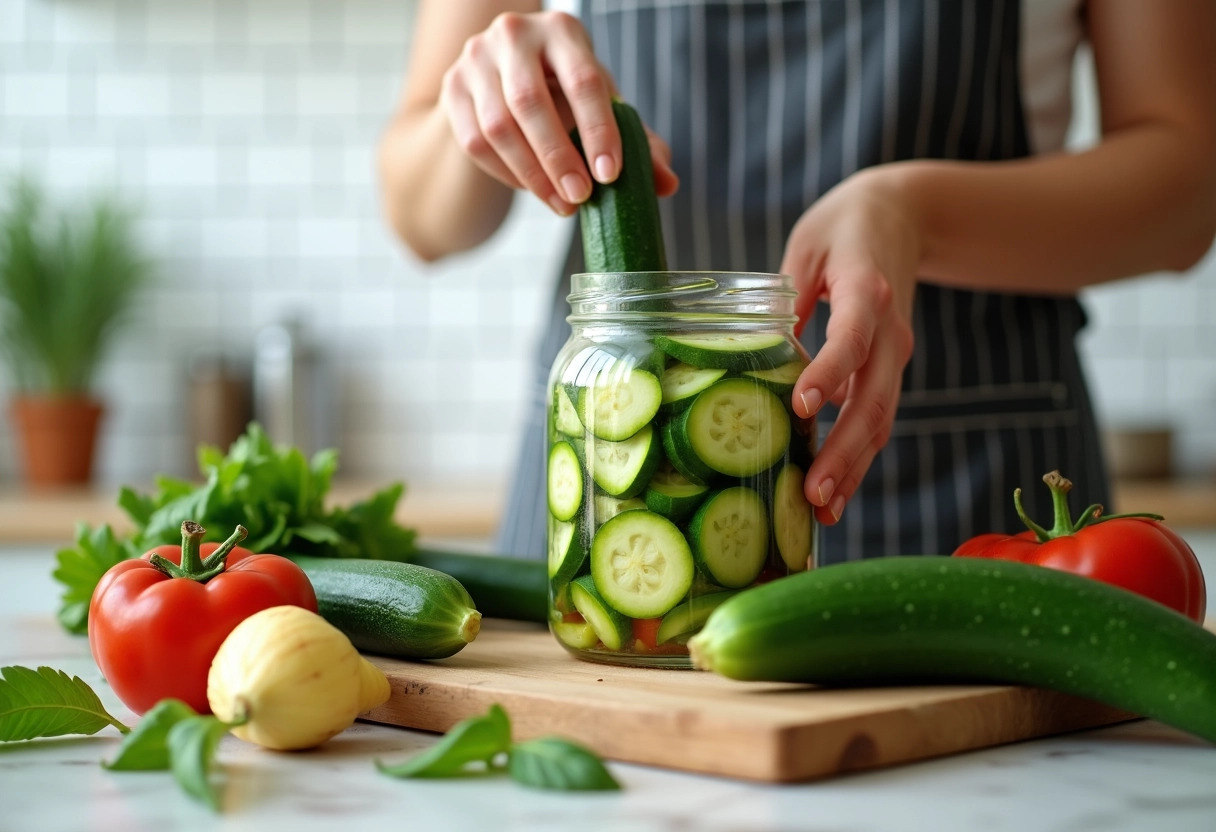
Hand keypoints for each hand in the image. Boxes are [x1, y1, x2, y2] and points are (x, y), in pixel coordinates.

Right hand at [439, 10, 678, 215]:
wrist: (505, 79)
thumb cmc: (567, 94)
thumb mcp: (601, 106)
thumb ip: (637, 142)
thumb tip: (668, 184)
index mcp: (562, 30)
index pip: (583, 80)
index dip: (598, 131)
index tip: (611, 175)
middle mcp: (513, 34)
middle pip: (530, 102)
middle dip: (559, 158)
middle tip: (582, 198)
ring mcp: (475, 59)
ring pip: (498, 127)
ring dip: (532, 174)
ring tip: (561, 204)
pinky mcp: (451, 89)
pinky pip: (475, 142)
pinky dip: (507, 174)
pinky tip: (533, 189)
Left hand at [781, 166, 920, 526]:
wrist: (906, 216)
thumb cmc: (844, 227)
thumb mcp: (808, 246)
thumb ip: (787, 296)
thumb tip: (757, 353)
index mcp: (866, 289)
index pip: (852, 336)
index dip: (830, 372)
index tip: (801, 407)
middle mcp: (890, 330)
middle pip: (873, 398)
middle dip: (844, 451)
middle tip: (812, 494)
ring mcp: (896, 354)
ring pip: (880, 419)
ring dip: (853, 468)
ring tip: (822, 511)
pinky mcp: (890, 370)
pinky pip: (876, 418)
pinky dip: (857, 458)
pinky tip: (833, 495)